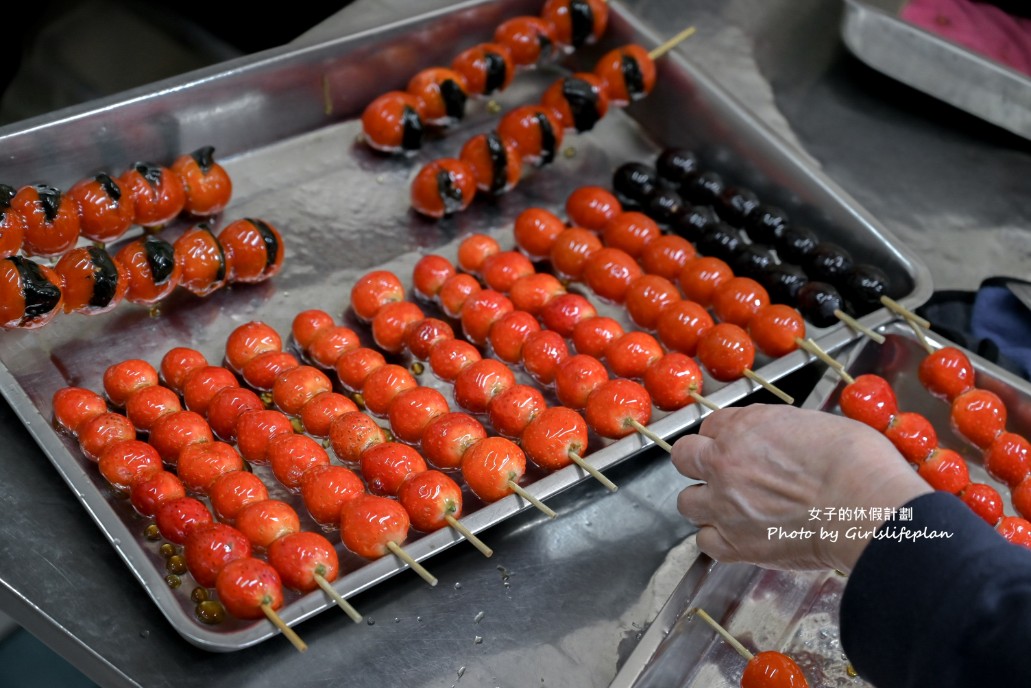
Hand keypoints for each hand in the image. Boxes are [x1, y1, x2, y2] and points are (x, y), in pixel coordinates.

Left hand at [672, 404, 931, 572]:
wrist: (865, 506)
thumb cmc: (855, 462)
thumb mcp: (816, 423)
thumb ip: (783, 432)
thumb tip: (784, 442)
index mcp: (743, 428)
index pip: (711, 426)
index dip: (723, 438)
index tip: (735, 447)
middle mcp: (723, 463)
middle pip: (684, 457)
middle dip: (699, 464)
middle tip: (721, 474)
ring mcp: (724, 505)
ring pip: (687, 502)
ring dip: (705, 504)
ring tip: (730, 509)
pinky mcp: (735, 544)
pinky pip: (705, 543)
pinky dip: (718, 541)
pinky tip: (738, 537)